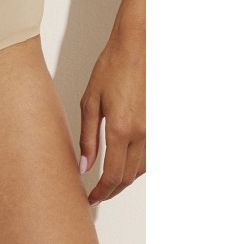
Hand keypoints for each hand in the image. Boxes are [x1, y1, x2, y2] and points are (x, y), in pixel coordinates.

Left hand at [79, 25, 144, 204]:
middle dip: (110, 191)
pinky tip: (122, 164)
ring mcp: (155, 129)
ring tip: (105, 183)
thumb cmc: (113, 67)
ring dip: (123, 180)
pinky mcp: (160, 124)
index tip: (89, 198)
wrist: (138, 45)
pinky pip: (150, 155)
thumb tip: (83, 165)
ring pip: (141, 169)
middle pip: (128, 177)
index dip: (100, 192)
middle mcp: (142, 132)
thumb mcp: (90, 102)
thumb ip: (87, 137)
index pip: (112, 175)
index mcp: (121, 128)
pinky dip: (135, 166)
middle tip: (94, 195)